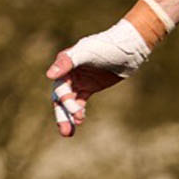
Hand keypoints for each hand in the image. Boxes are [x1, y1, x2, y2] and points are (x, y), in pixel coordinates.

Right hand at [47, 11, 157, 136]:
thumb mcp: (87, 52)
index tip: (75, 111)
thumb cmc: (106, 45)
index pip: (60, 86)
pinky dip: (79, 111)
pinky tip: (79, 122)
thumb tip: (49, 76)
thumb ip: (67, 62)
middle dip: (62, 114)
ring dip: (69, 116)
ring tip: (68, 133)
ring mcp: (79, 80)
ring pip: (70, 102)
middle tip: (65, 131)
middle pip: (61, 97)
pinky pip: (80, 102)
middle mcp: (69, 72)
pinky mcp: (89, 86)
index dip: (65, 99)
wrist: (128, 48)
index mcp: (65, 63)